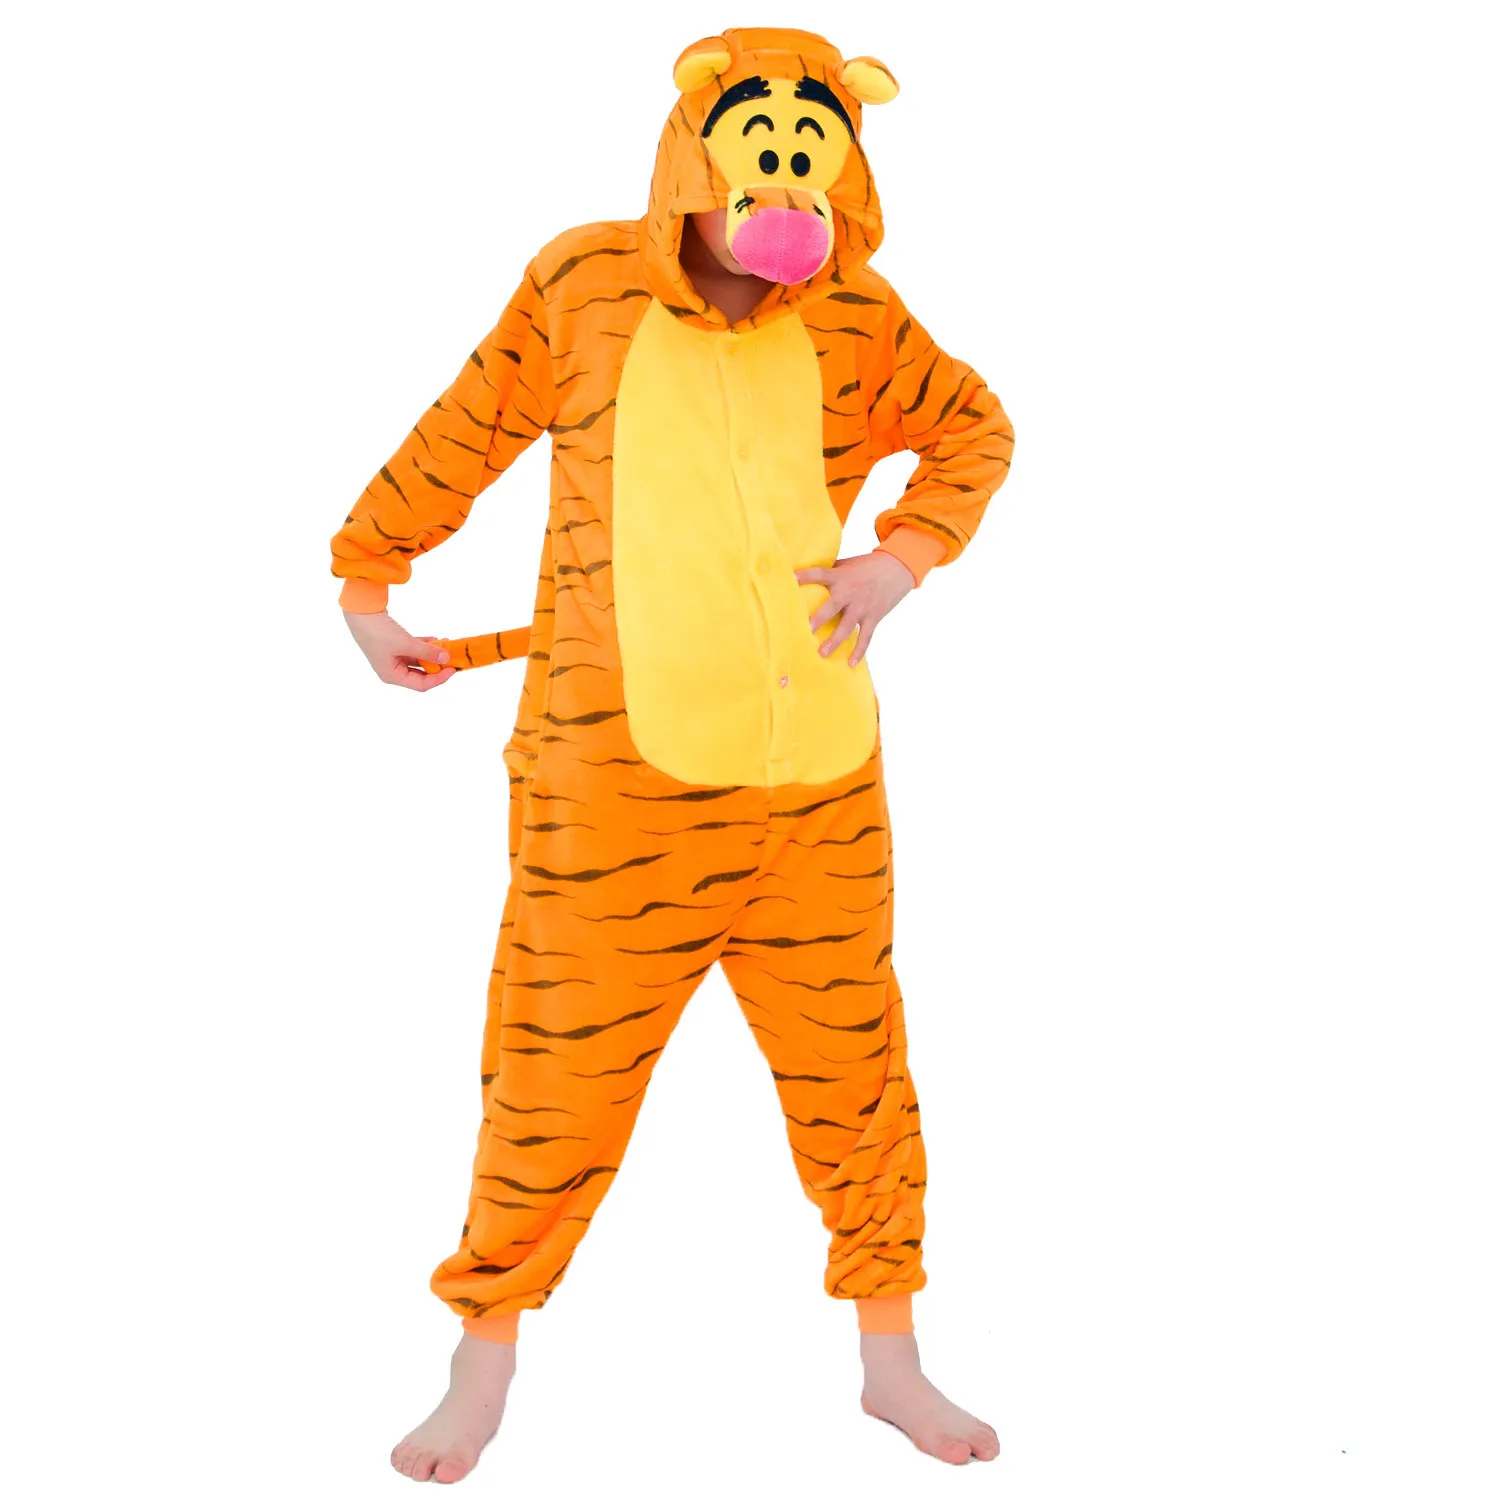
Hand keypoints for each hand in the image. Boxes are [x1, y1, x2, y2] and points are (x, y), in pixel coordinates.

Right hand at [343, 609, 454, 690]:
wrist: (360, 612)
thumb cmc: (377, 631)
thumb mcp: (405, 643)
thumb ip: (427, 652)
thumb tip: (445, 658)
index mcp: (392, 676)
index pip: (421, 685)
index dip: (439, 678)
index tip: (453, 669)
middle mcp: (392, 670)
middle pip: (421, 674)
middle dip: (437, 666)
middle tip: (452, 658)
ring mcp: (393, 658)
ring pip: (418, 661)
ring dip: (432, 654)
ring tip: (446, 646)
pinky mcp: (394, 647)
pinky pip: (413, 651)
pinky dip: (424, 646)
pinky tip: (435, 640)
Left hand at [795, 551, 914, 666]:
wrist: (897, 569)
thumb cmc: (867, 566)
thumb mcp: (847, 564)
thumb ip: (830, 572)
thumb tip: (802, 577)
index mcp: (841, 576)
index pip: (820, 573)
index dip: (806, 575)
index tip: (791, 578)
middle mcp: (851, 591)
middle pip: (833, 605)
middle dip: (820, 617)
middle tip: (807, 629)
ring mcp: (862, 606)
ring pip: (847, 626)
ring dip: (835, 640)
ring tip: (822, 653)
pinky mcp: (873, 617)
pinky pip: (865, 637)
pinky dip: (859, 651)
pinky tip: (851, 663)